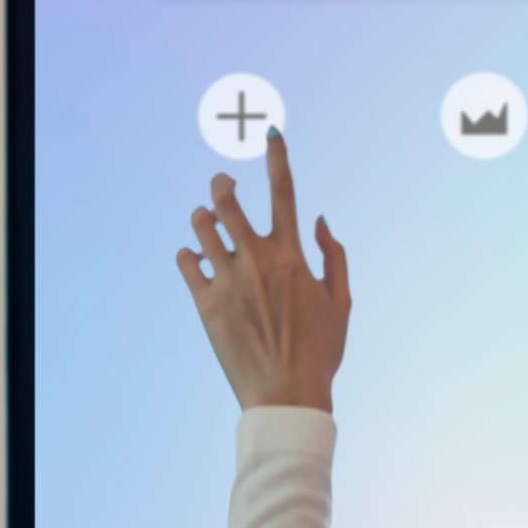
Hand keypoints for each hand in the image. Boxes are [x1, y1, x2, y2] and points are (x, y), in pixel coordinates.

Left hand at [176, 129, 350, 412]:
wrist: (287, 395)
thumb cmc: (320, 351)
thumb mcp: (341, 301)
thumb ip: (335, 255)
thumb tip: (322, 219)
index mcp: (293, 257)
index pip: (284, 192)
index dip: (278, 157)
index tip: (272, 132)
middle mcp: (258, 262)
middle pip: (228, 201)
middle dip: (222, 184)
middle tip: (222, 184)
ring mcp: (228, 281)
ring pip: (202, 226)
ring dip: (203, 217)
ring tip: (207, 224)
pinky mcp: (205, 304)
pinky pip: (185, 261)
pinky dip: (188, 253)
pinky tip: (196, 258)